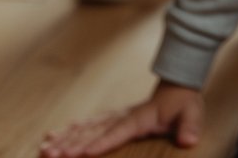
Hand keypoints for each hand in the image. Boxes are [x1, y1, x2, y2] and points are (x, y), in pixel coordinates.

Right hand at [39, 83, 203, 156]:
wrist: (177, 87)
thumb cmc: (184, 104)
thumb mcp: (193, 113)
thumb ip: (190, 126)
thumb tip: (188, 141)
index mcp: (139, 118)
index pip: (117, 132)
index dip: (100, 142)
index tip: (81, 153)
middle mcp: (122, 117)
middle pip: (93, 131)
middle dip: (71, 144)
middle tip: (50, 155)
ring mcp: (114, 117)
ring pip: (85, 128)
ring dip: (64, 139)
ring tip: (45, 149)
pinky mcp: (111, 119)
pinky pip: (86, 126)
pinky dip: (68, 132)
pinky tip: (51, 137)